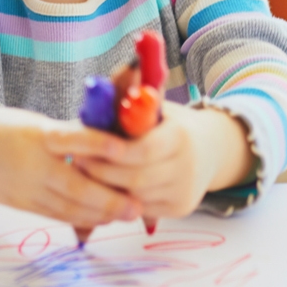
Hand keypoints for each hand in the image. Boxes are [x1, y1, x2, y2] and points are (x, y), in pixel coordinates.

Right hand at [0, 102, 142, 227]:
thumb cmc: (3, 128)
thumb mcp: (34, 124)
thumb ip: (68, 135)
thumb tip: (110, 141)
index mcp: (36, 136)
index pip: (71, 139)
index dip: (98, 144)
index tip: (124, 149)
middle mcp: (31, 165)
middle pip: (75, 186)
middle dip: (109, 199)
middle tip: (138, 204)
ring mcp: (26, 190)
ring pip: (69, 207)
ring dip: (101, 213)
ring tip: (129, 213)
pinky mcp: (23, 205)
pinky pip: (57, 215)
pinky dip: (82, 218)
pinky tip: (103, 218)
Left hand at [70, 102, 254, 218]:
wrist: (210, 149)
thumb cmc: (168, 123)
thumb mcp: (155, 103)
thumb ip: (130, 92)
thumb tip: (109, 76)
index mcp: (181, 137)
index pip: (142, 151)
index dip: (111, 152)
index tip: (84, 148)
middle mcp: (187, 167)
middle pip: (135, 179)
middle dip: (101, 173)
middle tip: (76, 163)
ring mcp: (185, 192)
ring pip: (135, 198)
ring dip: (107, 188)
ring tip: (84, 175)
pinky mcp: (180, 209)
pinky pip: (142, 210)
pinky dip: (121, 200)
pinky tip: (106, 189)